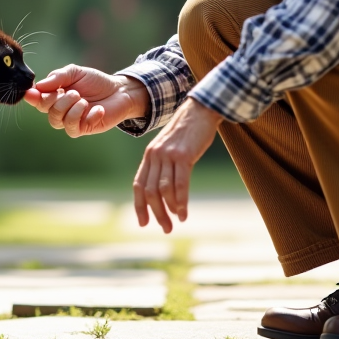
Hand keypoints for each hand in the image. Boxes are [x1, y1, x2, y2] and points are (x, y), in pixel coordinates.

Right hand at [22, 65, 149, 136]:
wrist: (119, 91)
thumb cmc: (95, 81)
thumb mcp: (75, 72)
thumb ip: (58, 77)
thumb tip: (39, 86)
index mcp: (55, 95)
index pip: (38, 99)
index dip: (33, 97)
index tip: (33, 92)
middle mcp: (61, 109)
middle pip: (47, 111)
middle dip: (59, 101)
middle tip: (75, 92)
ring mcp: (71, 120)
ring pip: (57, 121)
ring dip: (71, 109)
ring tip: (84, 100)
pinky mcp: (83, 128)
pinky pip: (74, 128)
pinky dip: (87, 117)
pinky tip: (99, 109)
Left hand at [133, 98, 222, 233]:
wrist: (200, 110)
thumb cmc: (187, 132)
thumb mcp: (169, 147)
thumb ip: (163, 165)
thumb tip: (164, 192)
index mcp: (149, 155)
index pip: (139, 185)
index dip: (140, 206)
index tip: (144, 223)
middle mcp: (155, 155)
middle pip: (150, 191)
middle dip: (157, 213)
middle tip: (166, 229)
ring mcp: (168, 155)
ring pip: (163, 190)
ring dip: (169, 211)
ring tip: (177, 222)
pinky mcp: (184, 155)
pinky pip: (180, 184)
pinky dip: (181, 202)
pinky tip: (184, 213)